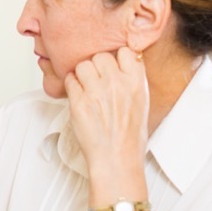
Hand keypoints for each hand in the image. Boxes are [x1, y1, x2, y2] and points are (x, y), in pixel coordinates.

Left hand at [63, 47, 148, 173]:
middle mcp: (117, 84)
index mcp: (136, 83)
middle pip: (101, 56)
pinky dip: (71, 85)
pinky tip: (78, 95)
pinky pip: (70, 80)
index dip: (117, 57)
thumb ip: (131, 81)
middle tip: (96, 80)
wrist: (116, 159)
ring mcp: (96, 92)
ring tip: (85, 88)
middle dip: (97, 66)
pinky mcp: (79, 102)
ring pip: (83, 65)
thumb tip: (122, 63)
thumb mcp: (141, 103)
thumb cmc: (129, 136)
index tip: (114, 66)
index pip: (126, 51)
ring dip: (82, 74)